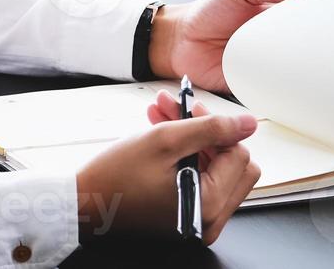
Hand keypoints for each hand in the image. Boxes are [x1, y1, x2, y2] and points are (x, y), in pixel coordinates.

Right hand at [76, 98, 259, 244]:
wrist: (85, 204)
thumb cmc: (116, 177)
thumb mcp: (165, 140)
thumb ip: (211, 128)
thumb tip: (248, 124)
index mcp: (209, 204)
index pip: (239, 154)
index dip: (216, 128)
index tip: (189, 112)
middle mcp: (209, 220)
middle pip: (233, 165)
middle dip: (208, 133)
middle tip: (180, 114)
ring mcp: (199, 221)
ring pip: (216, 171)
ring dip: (193, 140)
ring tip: (163, 116)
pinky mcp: (187, 218)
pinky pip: (201, 183)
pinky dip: (186, 158)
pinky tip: (162, 135)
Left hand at [150, 0, 312, 93]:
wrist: (179, 41)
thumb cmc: (208, 12)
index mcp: (277, 15)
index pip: (309, 17)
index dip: (326, 18)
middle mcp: (277, 41)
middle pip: (309, 46)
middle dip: (325, 48)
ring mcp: (268, 63)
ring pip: (298, 71)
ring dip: (311, 72)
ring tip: (330, 73)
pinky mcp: (257, 85)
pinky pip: (276, 91)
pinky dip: (287, 94)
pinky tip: (301, 94)